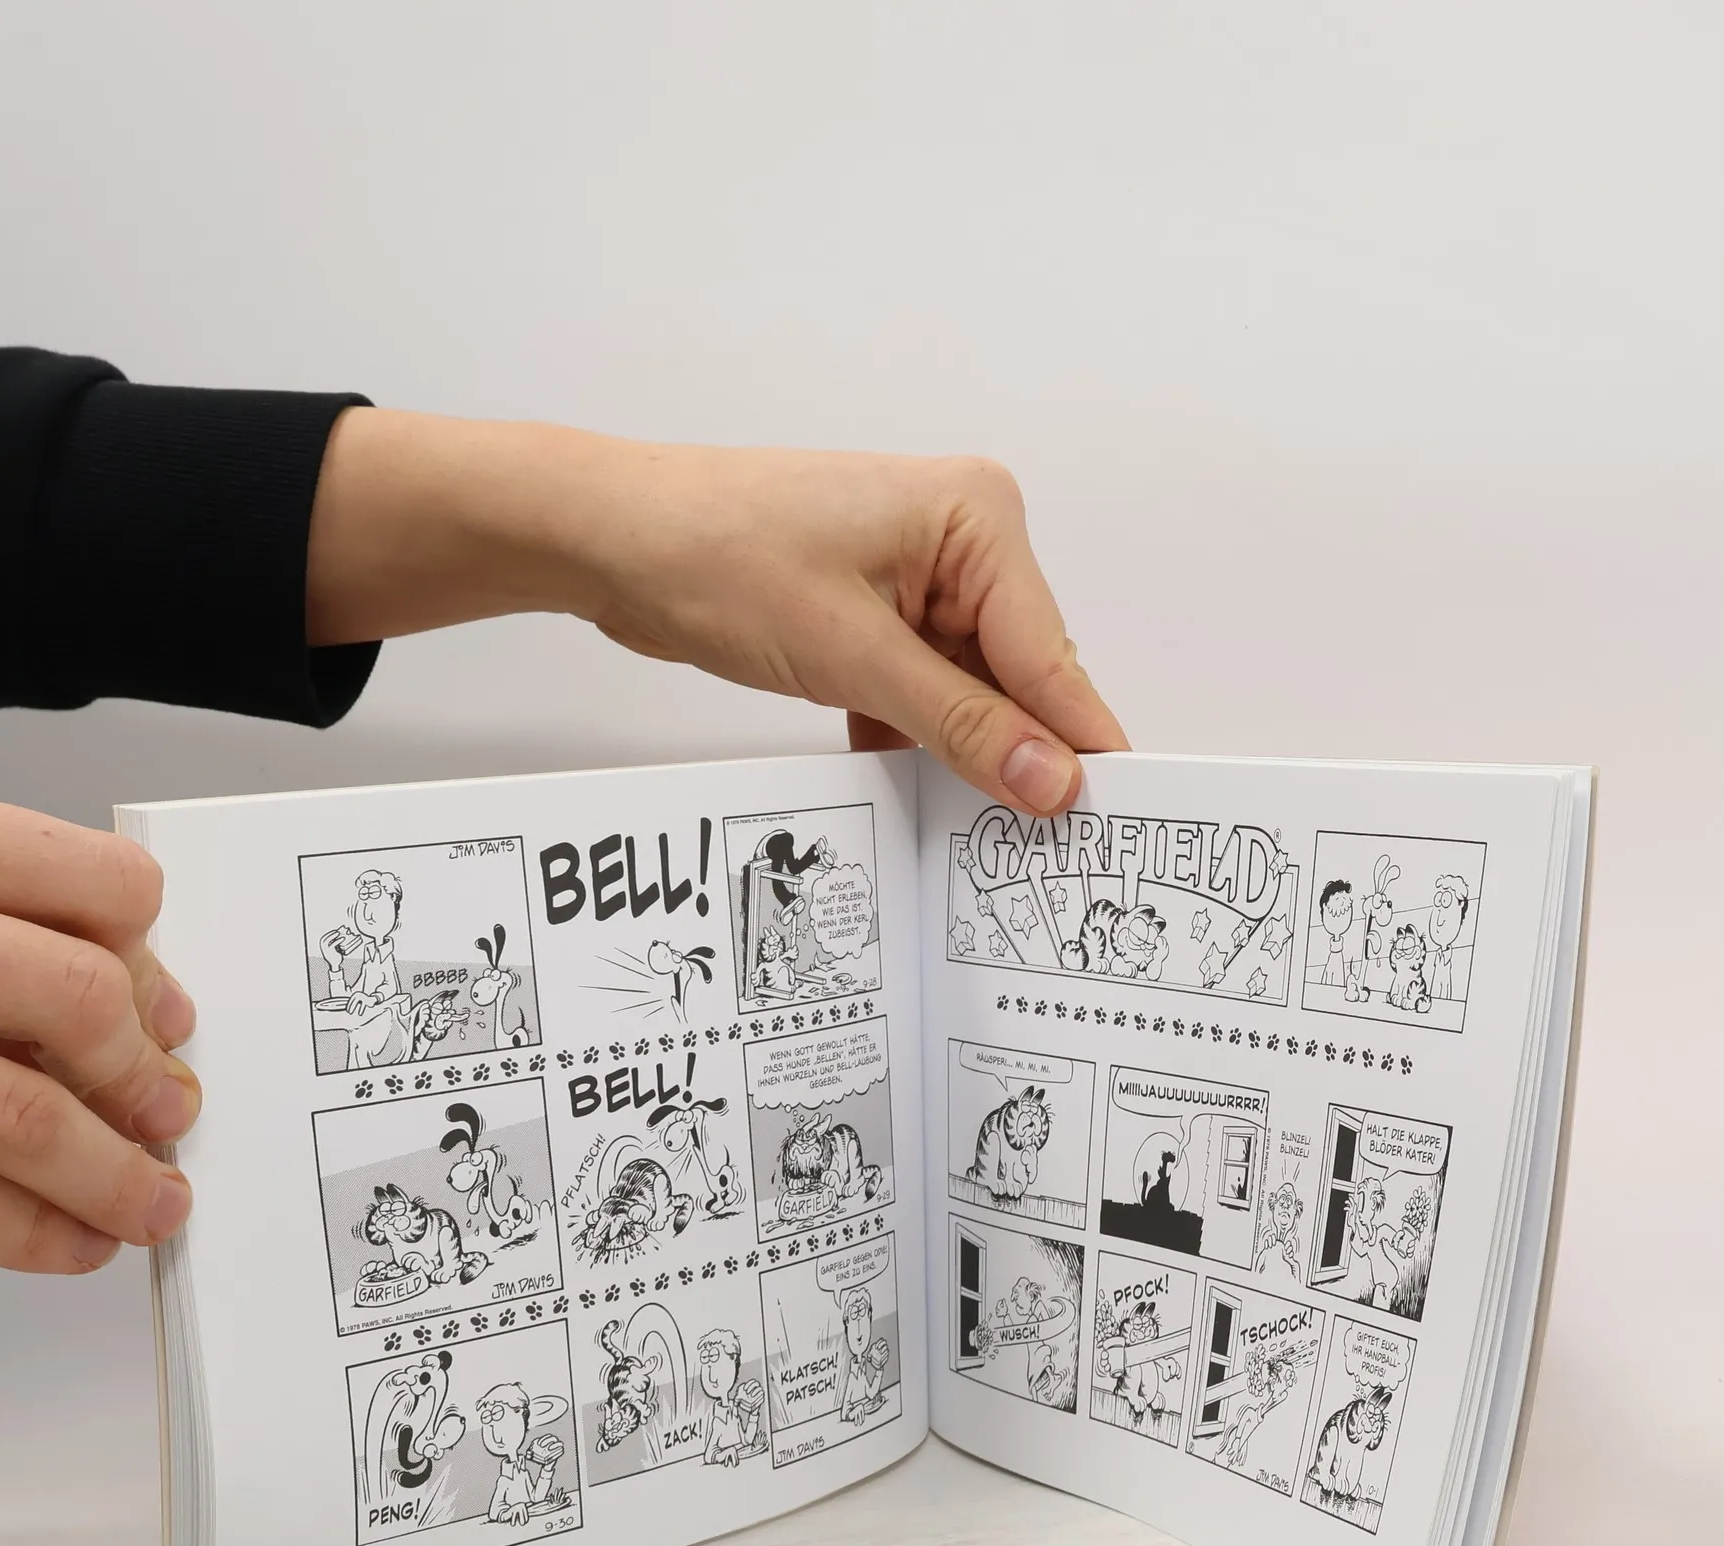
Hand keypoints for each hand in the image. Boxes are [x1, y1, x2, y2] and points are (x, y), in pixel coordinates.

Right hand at [0, 780, 197, 1272]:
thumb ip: (0, 904)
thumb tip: (148, 999)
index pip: (96, 885)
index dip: (154, 963)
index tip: (170, 1016)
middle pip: (67, 999)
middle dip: (140, 1077)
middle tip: (171, 1117)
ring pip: (7, 1112)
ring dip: (104, 1175)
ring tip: (148, 1204)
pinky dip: (17, 1229)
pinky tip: (66, 1240)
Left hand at [307, 415, 1129, 815]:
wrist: (612, 538)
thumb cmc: (719, 556)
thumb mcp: (853, 655)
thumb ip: (960, 724)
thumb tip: (1049, 780)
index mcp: (977, 519)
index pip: (1050, 653)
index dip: (1074, 743)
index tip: (1111, 820)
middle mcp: (962, 539)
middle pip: (1017, 674)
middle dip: (1012, 753)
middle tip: (1033, 849)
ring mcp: (918, 575)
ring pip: (967, 691)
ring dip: (955, 751)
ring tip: (971, 832)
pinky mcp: (876, 610)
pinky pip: (921, 689)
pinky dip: (911, 737)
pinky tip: (905, 787)